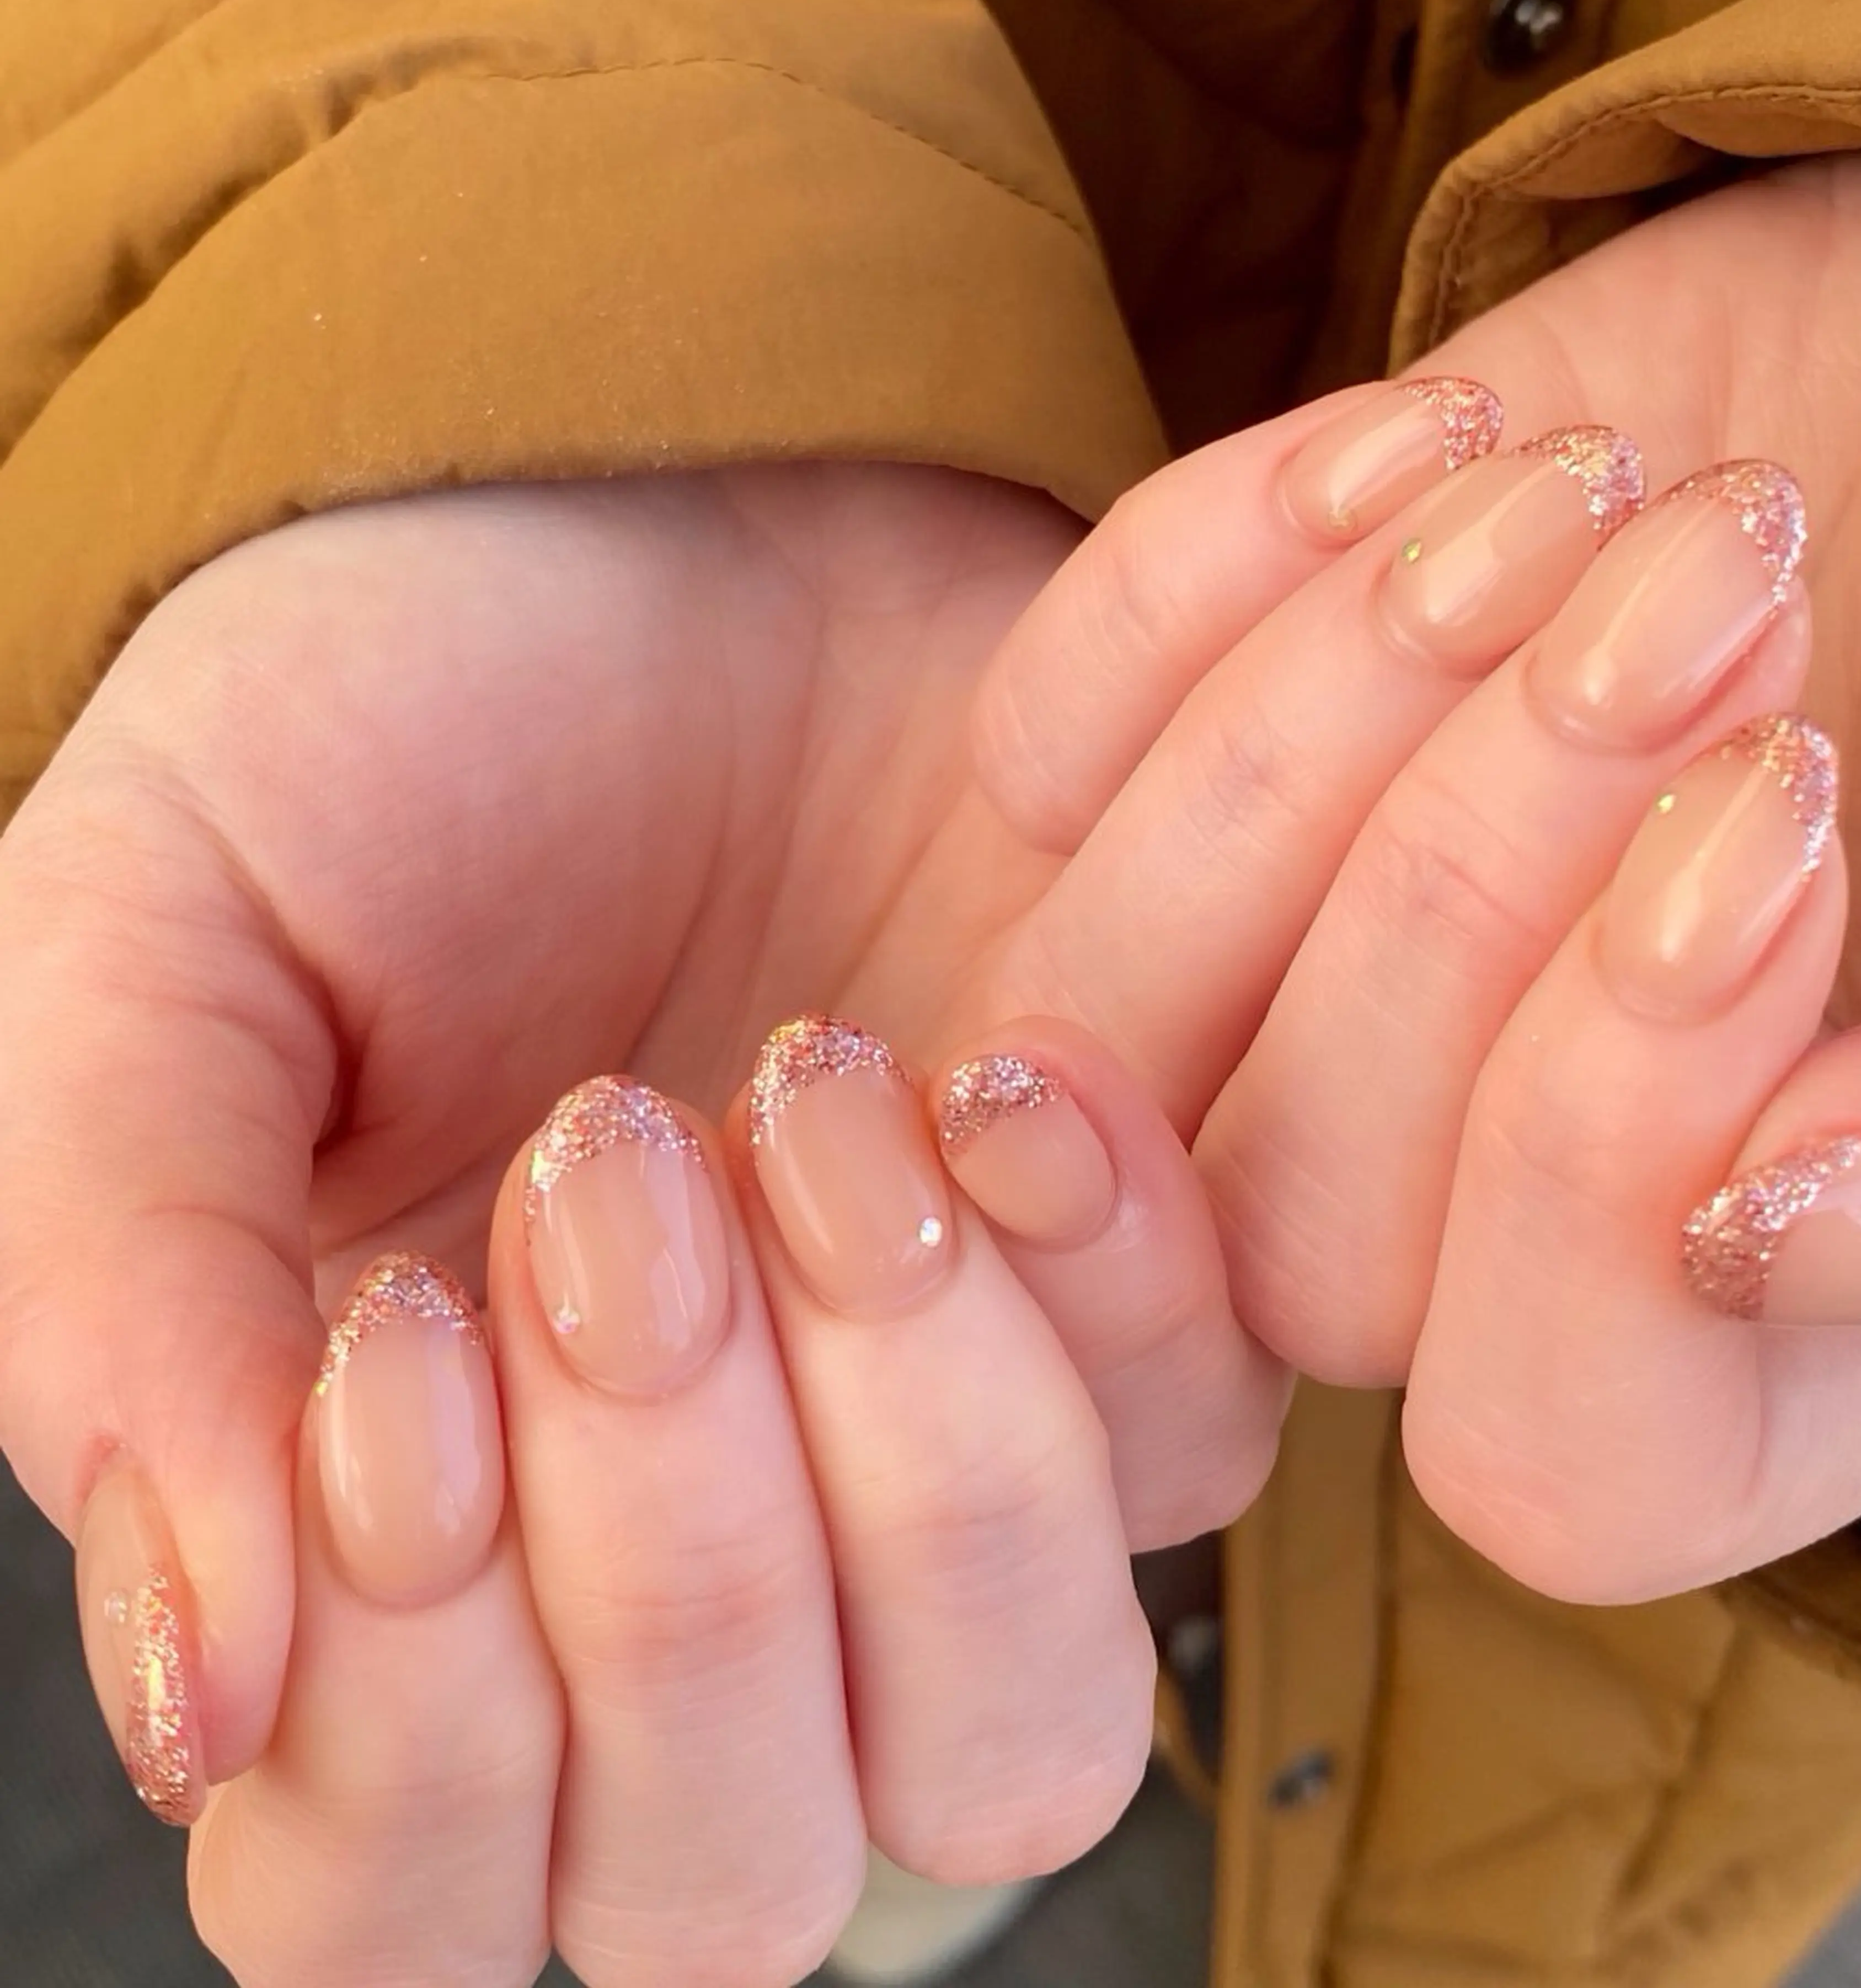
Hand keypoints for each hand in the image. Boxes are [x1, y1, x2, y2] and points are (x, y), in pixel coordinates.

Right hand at [0, 463, 1287, 1981]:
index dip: (412, 1706)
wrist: (663, 549)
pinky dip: (1105, 1284)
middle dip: (679, 1562)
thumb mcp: (155, 961)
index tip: (400, 1341)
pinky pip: (1194, 1448)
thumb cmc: (384, 748)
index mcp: (400, 1561)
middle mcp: (693, 1580)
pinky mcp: (1141, 1317)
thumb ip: (123, 1304)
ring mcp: (941, 1474)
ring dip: (915, 1459)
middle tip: (617, 1171)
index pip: (403, 1895)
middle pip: (737, 1875)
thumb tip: (188, 1692)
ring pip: (1012, 1741)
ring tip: (806, 1108)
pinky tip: (1001, 1066)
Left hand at [974, 146, 1860, 1601]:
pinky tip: (1421, 440)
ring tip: (1579, 489)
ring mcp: (1280, 1028)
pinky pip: (1037, 760)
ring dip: (1319, 726)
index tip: (1786, 807)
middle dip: (1474, 878)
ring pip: (1114, 1017)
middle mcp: (1461, 1239)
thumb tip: (1800, 1221)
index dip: (1607, 1155)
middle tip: (1725, 575)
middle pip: (1305, 1234)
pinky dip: (1192, 573)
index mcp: (1743, 1364)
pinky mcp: (1175, 807)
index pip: (1555, 1437)